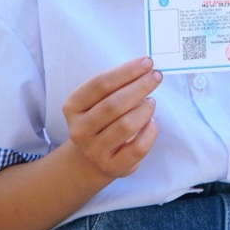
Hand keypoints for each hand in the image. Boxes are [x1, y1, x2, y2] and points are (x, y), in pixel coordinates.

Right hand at [62, 57, 161, 179]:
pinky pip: (138, 147)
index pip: (100, 84)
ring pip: (126, 125)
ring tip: (151, 102)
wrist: (91, 158)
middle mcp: (79, 129)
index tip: (146, 63)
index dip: (126, 71)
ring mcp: (94, 150)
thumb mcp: (98, 100)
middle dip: (140, 86)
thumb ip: (117, 84)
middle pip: (114, 104)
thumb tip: (145, 67)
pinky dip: (150, 131)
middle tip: (156, 77)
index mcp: (73, 107)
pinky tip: (152, 122)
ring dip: (145, 109)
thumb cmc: (101, 119)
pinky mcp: (112, 166)